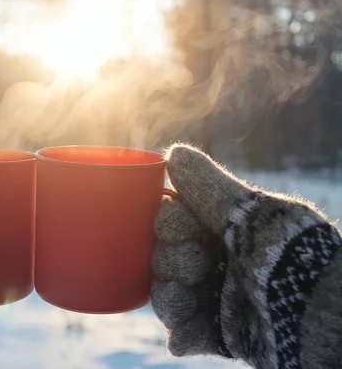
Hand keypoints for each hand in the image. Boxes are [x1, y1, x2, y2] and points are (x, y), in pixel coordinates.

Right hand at [150, 144, 341, 368]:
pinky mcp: (224, 333)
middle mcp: (219, 260)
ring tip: (185, 302)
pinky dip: (183, 335)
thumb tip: (174, 153)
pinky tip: (183, 340)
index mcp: (227, 227)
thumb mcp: (256, 216)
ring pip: (171, 295)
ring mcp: (219, 297)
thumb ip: (210, 188)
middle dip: (171, 260)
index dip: (168, 222)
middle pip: (167, 256)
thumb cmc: (294, 257)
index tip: (178, 227)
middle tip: (196, 266)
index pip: (176, 218)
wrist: (327, 319)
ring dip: (170, 299)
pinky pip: (189, 333)